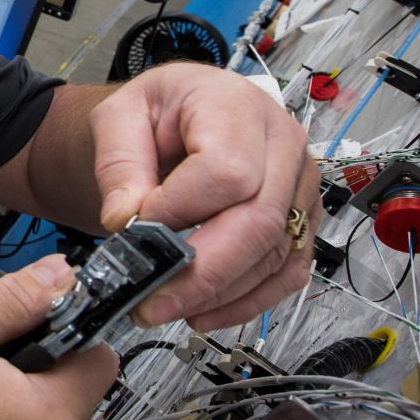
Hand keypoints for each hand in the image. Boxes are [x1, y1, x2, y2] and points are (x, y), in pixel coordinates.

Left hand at [88, 62, 316, 331]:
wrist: (179, 115)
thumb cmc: (156, 113)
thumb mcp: (118, 116)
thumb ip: (117, 165)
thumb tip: (126, 220)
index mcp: (237, 107)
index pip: (226, 172)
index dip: (180, 211)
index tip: (137, 227)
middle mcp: (282, 144)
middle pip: (259, 222)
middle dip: (201, 274)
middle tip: (151, 302)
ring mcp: (299, 185)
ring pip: (274, 255)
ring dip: (219, 294)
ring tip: (166, 309)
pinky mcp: (301, 220)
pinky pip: (287, 271)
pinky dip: (246, 301)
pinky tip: (204, 312)